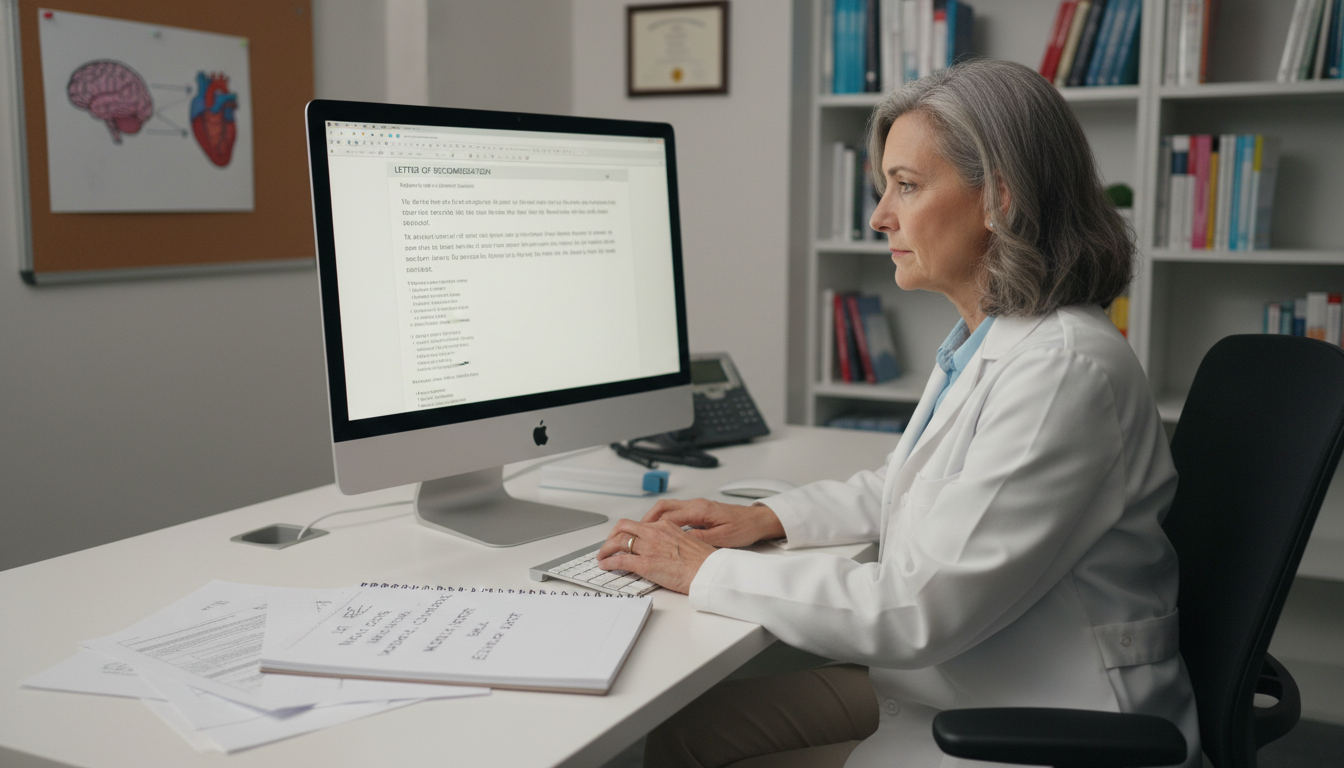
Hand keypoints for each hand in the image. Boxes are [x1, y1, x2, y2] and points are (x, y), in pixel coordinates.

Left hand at [595, 518, 715, 593]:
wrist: (708, 572)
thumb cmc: (703, 561)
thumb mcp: (688, 541)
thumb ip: (672, 540)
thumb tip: (665, 547)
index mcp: (665, 526)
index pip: (639, 523)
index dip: (627, 531)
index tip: (623, 537)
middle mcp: (654, 533)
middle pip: (624, 527)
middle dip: (612, 536)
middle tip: (608, 545)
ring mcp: (648, 548)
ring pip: (618, 542)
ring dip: (606, 549)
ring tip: (602, 556)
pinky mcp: (645, 564)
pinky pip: (619, 561)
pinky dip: (608, 562)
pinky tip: (605, 566)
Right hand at [642, 498, 785, 548]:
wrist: (757, 520)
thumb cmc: (744, 527)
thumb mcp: (723, 538)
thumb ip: (701, 538)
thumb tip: (680, 542)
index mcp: (700, 510)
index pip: (668, 516)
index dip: (650, 526)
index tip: (639, 535)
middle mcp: (696, 505)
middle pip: (662, 507)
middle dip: (645, 520)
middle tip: (633, 532)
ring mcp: (697, 506)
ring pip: (668, 508)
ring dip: (653, 519)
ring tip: (642, 533)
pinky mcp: (699, 511)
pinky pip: (676, 512)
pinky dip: (664, 520)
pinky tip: (660, 532)